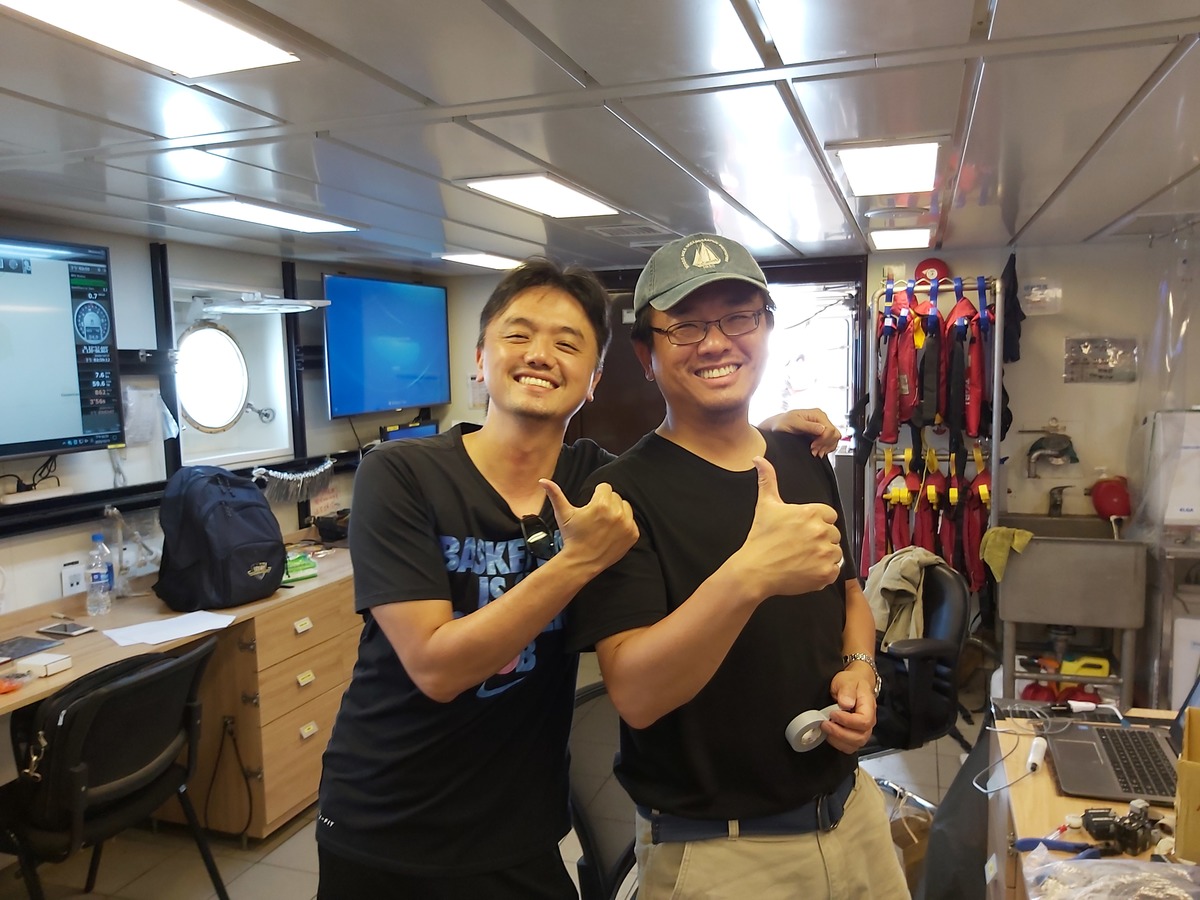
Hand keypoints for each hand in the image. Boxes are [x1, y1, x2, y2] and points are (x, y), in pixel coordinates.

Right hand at [540, 479, 637, 573]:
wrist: (582, 562)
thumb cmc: (572, 537)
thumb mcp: (563, 514)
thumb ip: (555, 494)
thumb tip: (543, 480)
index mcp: (601, 504)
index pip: (605, 487)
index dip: (597, 495)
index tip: (592, 507)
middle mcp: (616, 513)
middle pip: (615, 496)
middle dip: (606, 503)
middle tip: (597, 517)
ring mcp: (626, 524)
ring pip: (625, 506)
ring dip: (617, 511)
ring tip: (604, 524)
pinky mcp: (632, 534)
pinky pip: (632, 521)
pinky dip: (624, 525)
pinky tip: (611, 532)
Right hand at [736, 457, 842, 597]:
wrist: (754, 571)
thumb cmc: (760, 540)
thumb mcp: (765, 505)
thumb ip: (767, 480)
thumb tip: (759, 460)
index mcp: (810, 513)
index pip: (829, 515)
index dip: (818, 522)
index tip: (804, 531)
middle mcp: (821, 531)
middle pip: (833, 534)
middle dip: (821, 539)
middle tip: (801, 546)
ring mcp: (825, 553)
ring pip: (835, 552)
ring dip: (824, 556)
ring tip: (804, 559)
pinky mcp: (826, 572)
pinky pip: (835, 570)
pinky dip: (824, 572)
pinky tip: (807, 570)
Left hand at [758, 408, 841, 456]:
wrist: (777, 428)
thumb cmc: (782, 423)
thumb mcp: (793, 423)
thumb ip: (808, 426)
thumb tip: (822, 429)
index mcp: (817, 414)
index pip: (830, 429)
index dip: (823, 440)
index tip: (813, 446)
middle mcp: (821, 419)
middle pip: (834, 434)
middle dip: (825, 445)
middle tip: (813, 450)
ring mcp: (822, 426)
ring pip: (835, 438)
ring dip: (826, 447)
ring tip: (815, 451)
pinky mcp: (821, 433)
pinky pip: (831, 442)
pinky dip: (826, 448)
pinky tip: (817, 450)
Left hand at [822, 664, 877, 753]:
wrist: (855, 683)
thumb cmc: (852, 682)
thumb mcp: (847, 680)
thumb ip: (846, 691)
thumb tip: (846, 703)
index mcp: (869, 708)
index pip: (864, 722)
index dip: (847, 721)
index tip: (833, 713)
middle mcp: (869, 722)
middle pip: (860, 737)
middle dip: (840, 733)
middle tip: (825, 723)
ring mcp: (863, 730)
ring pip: (855, 745)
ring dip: (838, 740)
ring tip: (826, 728)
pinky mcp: (855, 735)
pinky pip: (849, 747)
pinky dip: (838, 743)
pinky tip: (830, 734)